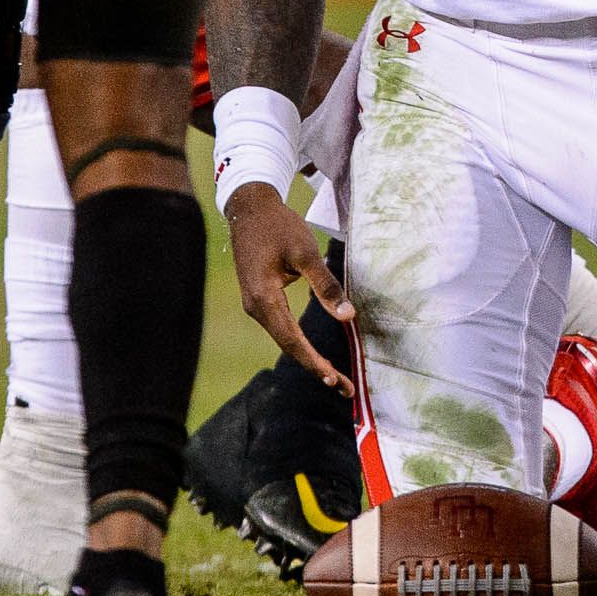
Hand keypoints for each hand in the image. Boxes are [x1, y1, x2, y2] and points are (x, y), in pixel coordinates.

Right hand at [224, 184, 354, 393]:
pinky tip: (316, 353)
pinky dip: (300, 343)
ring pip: (284, 338)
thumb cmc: (279, 226)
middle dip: (316, 367)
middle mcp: (255, 308)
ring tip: (335, 376)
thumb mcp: (306, 252)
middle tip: (344, 387)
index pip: (293, 340)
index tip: (335, 380)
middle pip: (289, 346)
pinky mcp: (259, 300)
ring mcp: (255, 305)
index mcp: (264, 298)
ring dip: (309, 357)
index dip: (315, 362)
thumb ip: (326, 285)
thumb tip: (347, 316)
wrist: (249, 208)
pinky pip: (281, 328)